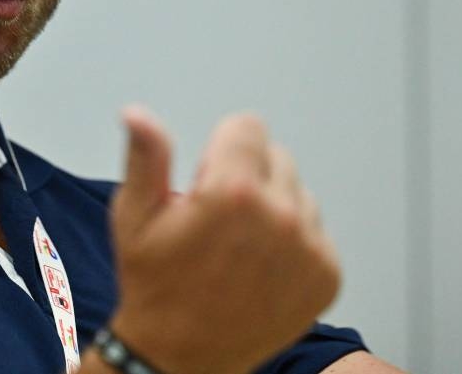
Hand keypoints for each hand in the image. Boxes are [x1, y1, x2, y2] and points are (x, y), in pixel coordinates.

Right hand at [106, 107, 340, 373]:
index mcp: (232, 193)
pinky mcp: (326, 274)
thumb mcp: (135, 216)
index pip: (248, 126)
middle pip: (275, 156)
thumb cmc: (154, 285)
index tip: (204, 180)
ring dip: (273, 208)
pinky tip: (260, 265)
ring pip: (297, 193)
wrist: (180, 357)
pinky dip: (292, 242)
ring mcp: (308, 248)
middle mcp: (279, 216)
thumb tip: (138, 114)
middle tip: (218, 218)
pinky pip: (315, 231)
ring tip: (239, 244)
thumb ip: (146, 157)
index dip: (220, 148)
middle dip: (247, 175)